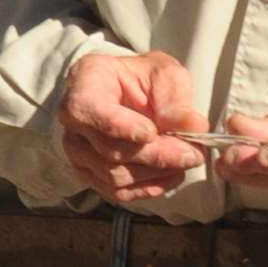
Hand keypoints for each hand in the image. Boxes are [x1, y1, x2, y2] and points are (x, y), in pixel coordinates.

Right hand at [57, 51, 208, 204]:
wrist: (130, 93)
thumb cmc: (142, 79)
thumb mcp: (165, 74)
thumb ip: (176, 99)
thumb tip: (193, 127)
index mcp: (85, 85)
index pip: (91, 111)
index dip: (122, 127)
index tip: (151, 133)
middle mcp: (74, 122)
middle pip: (110, 150)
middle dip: (156, 155)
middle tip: (192, 153)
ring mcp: (78, 152)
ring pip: (114, 176)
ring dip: (156, 173)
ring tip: (186, 160)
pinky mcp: (90, 175)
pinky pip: (117, 192)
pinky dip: (149, 187)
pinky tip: (172, 174)